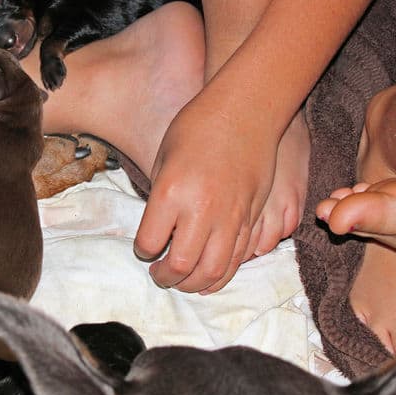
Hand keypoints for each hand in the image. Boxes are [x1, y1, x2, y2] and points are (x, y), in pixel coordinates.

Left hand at [134, 101, 278, 293]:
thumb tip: (159, 234)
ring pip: (213, 271)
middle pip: (182, 266)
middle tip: (160, 275)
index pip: (150, 243)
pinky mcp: (252, 217)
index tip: (144, 249)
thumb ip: (159, 201)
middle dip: (166, 277)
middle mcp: (202, 209)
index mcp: (171, 193)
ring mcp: (231, 216)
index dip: (143, 251)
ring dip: (193, 284)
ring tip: (183, 281)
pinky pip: (238, 258)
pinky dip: (221, 275)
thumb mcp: (163, 160)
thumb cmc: (196, 128)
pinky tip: (208, 277)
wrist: (245, 110)